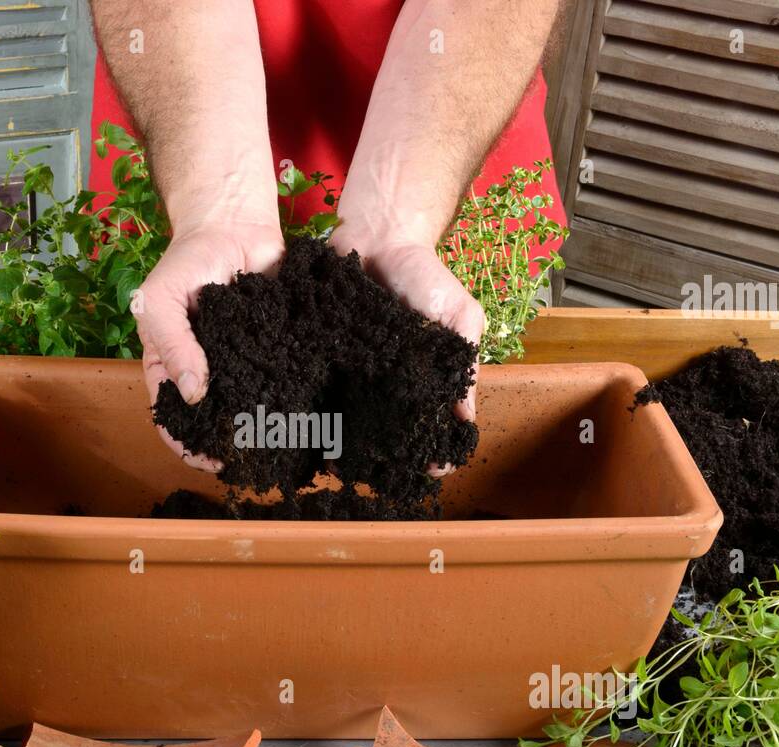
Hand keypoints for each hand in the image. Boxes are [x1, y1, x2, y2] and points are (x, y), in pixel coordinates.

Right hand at [137, 221, 284, 470]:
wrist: (234, 224)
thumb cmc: (188, 261)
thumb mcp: (161, 299)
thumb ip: (173, 345)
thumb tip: (194, 396)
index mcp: (172, 365)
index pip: (173, 415)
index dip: (186, 443)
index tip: (208, 461)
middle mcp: (208, 370)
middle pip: (214, 418)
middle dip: (227, 443)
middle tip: (249, 461)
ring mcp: (243, 361)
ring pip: (250, 404)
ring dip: (261, 427)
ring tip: (276, 447)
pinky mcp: (276, 347)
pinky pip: (282, 376)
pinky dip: (290, 396)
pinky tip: (301, 414)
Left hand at [330, 227, 482, 476]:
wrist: (379, 237)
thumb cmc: (426, 277)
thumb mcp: (460, 317)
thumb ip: (465, 363)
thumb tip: (466, 418)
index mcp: (424, 380)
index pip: (430, 427)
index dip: (433, 452)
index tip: (432, 470)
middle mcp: (388, 385)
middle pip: (388, 434)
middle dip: (388, 460)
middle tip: (384, 478)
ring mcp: (354, 374)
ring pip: (350, 421)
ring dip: (347, 445)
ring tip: (344, 466)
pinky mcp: (324, 358)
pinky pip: (318, 391)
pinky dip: (315, 412)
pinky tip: (312, 433)